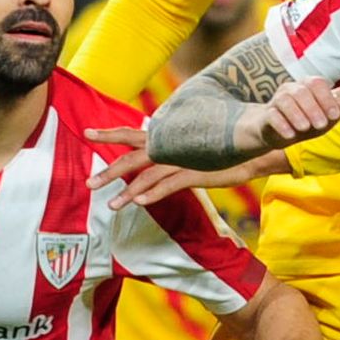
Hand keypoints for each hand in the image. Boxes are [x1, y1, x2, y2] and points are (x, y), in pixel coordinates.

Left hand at [88, 126, 288, 211]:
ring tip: (112, 207)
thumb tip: (159, 151)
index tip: (86, 132)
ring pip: (148, 176)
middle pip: (132, 157)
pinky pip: (170, 184)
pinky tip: (141, 203)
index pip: (132, 134)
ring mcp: (182, 159)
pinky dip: (154, 193)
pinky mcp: (196, 172)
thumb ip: (173, 148)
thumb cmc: (223, 146)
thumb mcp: (193, 146)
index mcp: (167, 138)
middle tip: (88, 183)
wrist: (253, 146)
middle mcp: (170, 146)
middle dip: (109, 171)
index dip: (109, 133)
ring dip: (128, 193)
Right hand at [234, 78, 339, 158]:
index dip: (327, 99)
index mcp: (308, 85)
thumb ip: (339, 106)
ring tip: (305, 128)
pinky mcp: (266, 116)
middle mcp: (291, 89)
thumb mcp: (327, 116)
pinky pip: (271, 116)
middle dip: (313, 108)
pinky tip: (290, 135)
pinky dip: (281, 125)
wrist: (283, 134)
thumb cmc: (310, 121)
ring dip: (296, 114)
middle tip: (321, 125)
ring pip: (285, 100)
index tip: (334, 115)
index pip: (317, 84)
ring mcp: (277, 101)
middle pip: (301, 91)